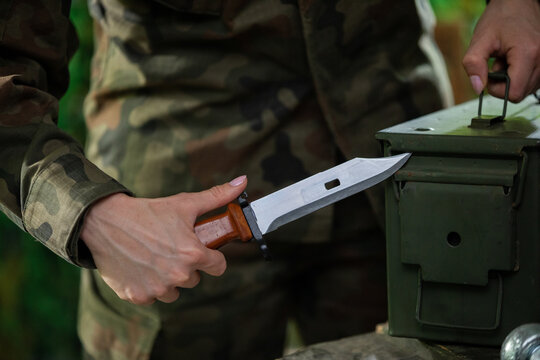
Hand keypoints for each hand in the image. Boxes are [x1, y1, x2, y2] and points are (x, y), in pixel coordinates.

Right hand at [81, 176, 247, 304]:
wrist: (105, 221)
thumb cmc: (148, 211)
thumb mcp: (185, 203)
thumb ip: (217, 196)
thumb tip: (243, 181)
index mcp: (192, 254)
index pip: (219, 267)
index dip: (212, 257)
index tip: (202, 250)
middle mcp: (177, 275)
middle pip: (195, 279)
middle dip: (187, 265)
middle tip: (171, 248)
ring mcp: (156, 288)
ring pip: (175, 291)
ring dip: (169, 279)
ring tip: (155, 257)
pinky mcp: (137, 296)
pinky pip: (153, 296)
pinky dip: (148, 285)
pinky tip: (140, 266)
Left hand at [462, 0, 539, 101]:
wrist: (518, 4)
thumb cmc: (499, 19)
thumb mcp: (479, 40)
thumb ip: (473, 65)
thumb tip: (477, 88)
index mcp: (528, 54)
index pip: (515, 93)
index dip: (497, 90)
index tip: (490, 74)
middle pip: (521, 93)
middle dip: (504, 84)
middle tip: (498, 64)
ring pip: (528, 88)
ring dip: (513, 79)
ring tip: (506, 60)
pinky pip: (533, 81)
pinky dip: (521, 75)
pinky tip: (514, 61)